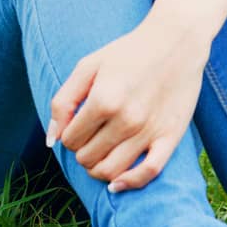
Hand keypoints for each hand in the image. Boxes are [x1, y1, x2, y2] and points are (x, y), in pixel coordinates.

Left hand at [45, 14, 211, 192]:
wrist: (175, 43)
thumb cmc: (126, 53)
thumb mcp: (86, 67)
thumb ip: (63, 101)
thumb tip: (52, 139)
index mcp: (103, 100)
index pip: (71, 139)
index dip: (67, 137)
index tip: (74, 127)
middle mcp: (126, 119)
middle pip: (88, 158)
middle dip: (81, 152)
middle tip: (87, 139)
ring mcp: (150, 131)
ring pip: (112, 170)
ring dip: (97, 169)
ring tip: (97, 155)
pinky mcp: (171, 138)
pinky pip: (149, 173)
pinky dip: (129, 183)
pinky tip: (116, 183)